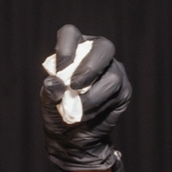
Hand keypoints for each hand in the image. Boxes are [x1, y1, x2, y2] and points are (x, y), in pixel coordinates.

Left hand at [39, 24, 130, 171]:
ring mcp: (114, 71)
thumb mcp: (48, 100)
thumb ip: (51, 89)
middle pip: (103, 47)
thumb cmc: (58, 110)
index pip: (71, 33)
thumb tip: (54, 82)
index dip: (65, 47)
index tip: (59, 69)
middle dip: (90, 67)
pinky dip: (98, 106)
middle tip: (74, 86)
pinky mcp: (123, 90)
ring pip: (112, 76)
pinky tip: (87, 114)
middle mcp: (97, 55)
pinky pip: (116, 93)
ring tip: (77, 109)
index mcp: (74, 49)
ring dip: (92, 95)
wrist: (72, 137)